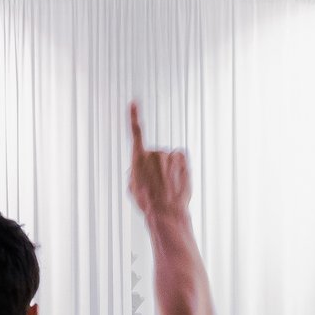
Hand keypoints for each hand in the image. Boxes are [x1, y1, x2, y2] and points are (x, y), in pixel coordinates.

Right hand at [127, 102, 190, 218]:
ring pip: (167, 159)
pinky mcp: (182, 157)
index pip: (135, 133)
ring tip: (166, 186)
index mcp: (138, 158)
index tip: (133, 103)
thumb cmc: (148, 203)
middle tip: (155, 185)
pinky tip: (176, 179)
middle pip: (154, 155)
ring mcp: (169, 154)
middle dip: (154, 167)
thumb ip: (134, 172)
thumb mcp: (132, 188)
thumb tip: (139, 168)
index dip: (134, 117)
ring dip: (167, 169)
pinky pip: (179, 158)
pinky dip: (178, 166)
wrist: (166, 212)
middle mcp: (153, 152)